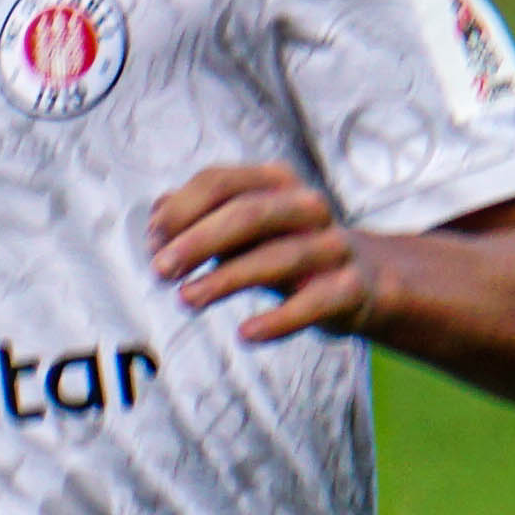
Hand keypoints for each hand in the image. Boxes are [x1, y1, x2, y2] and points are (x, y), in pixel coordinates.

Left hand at [148, 163, 380, 345]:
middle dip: (198, 240)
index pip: (220, 182)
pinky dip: (279, 320)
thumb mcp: (241, 231)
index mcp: (275, 182)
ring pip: (278, 257)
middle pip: (248, 213)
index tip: (152, 241)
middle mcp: (306, 207)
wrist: (362, 281)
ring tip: (187, 300)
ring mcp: (331, 246)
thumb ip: (198, 222)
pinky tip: (246, 333)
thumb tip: (155, 225)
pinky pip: (313, 303)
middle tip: (160, 270)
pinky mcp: (348, 288)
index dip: (181, 209)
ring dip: (226, 279)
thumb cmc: (284, 249)